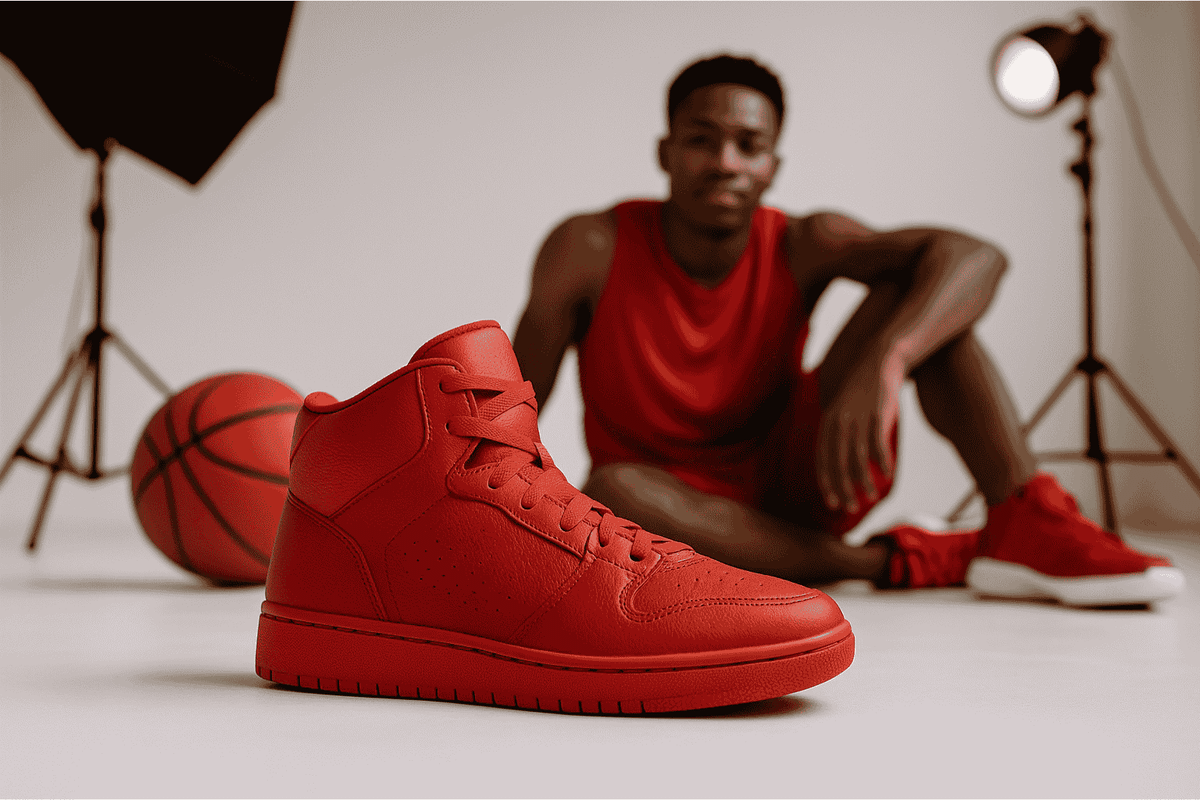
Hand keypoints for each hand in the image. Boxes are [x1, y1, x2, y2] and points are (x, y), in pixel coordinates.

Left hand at [816, 350, 903, 513]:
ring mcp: (858, 416)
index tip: (831, 502)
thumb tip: (843, 464)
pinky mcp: (878, 413)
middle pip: (837, 461)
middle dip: (842, 487)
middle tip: (849, 507)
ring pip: (858, 456)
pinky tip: (888, 475)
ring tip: (870, 496)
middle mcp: (839, 420)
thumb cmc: (864, 393)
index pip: (822, 458)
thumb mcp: (844, 412)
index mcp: (828, 421)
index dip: (826, 481)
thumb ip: (840, 435)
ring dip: (863, 480)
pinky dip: (883, 462)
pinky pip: (878, 443)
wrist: (881, 361)